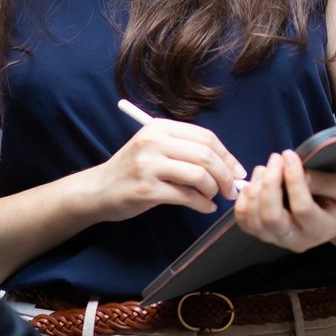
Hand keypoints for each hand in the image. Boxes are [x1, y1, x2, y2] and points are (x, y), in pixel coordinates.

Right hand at [93, 117, 243, 221]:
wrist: (98, 190)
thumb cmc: (133, 170)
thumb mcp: (156, 148)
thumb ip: (187, 151)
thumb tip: (230, 166)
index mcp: (160, 127)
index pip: (206, 137)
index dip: (227, 156)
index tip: (237, 171)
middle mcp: (153, 142)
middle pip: (206, 155)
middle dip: (226, 175)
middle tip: (231, 189)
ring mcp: (148, 165)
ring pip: (199, 175)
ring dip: (214, 190)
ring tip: (213, 198)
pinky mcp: (146, 189)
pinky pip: (187, 196)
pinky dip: (203, 204)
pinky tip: (205, 208)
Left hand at [232, 149, 335, 253]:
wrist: (335, 218)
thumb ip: (325, 182)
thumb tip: (299, 174)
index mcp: (320, 229)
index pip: (302, 208)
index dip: (293, 180)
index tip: (290, 155)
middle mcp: (296, 240)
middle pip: (272, 218)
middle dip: (269, 185)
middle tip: (275, 159)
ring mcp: (276, 240)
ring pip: (254, 221)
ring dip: (254, 190)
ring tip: (263, 168)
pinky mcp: (263, 233)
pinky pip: (244, 222)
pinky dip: (242, 202)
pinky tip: (251, 183)